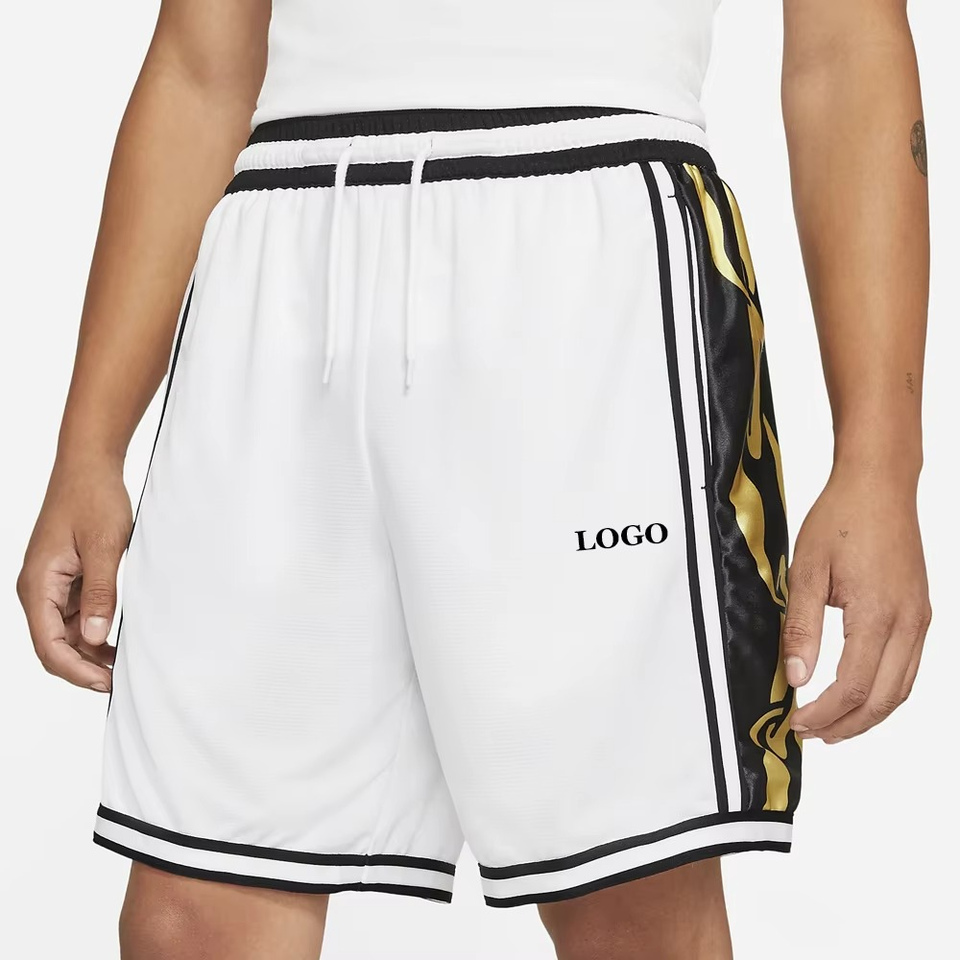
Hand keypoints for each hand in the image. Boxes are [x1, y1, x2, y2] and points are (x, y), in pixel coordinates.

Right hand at [17, 458, 131, 691]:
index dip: (76, 671)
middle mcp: (38, 590)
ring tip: (125, 665)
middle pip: (54, 645)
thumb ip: (100, 593)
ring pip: (66, 633)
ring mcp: (52, 585)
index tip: (106, 684)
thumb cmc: (93, 499)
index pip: (48, 645)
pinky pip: (75, 615)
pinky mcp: (66, 579)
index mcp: (38, 585)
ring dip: (91, 651)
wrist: (90, 467)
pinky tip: (120, 640)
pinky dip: (95, 630)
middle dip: (84, 668)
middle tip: (120, 681)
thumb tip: (95, 637)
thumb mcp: (104, 547)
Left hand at [782, 467, 930, 742]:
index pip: (853, 688)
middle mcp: (909, 624)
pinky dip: (885, 691)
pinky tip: (860, 695)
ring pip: (901, 688)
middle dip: (846, 725)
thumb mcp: (806, 572)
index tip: (796, 722)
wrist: (878, 485)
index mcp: (879, 616)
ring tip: (832, 726)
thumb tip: (797, 677)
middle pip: (883, 699)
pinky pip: (908, 667)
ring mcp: (920, 619)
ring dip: (868, 714)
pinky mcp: (920, 612)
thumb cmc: (841, 520)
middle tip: (810, 733)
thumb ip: (801, 629)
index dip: (823, 713)